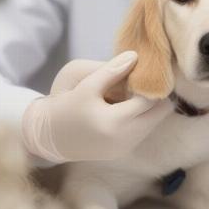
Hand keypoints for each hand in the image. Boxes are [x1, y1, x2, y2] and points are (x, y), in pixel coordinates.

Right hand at [22, 51, 174, 162]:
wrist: (47, 138)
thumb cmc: (65, 108)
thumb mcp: (87, 86)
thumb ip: (112, 70)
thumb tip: (135, 56)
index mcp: (116, 123)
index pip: (151, 101)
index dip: (154, 84)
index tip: (150, 71)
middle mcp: (125, 139)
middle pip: (160, 114)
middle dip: (157, 96)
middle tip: (145, 80)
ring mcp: (125, 148)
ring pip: (154, 123)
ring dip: (150, 107)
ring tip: (135, 91)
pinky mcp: (122, 151)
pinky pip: (143, 131)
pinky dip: (141, 117)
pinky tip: (127, 105)